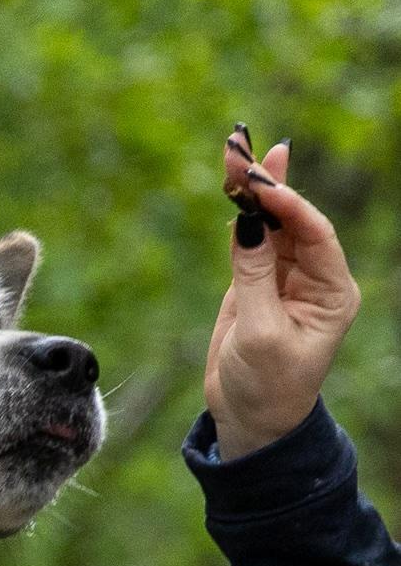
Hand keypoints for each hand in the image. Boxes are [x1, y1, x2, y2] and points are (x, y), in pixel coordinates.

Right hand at [205, 136, 361, 459]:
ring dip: (250, 190)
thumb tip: (246, 223)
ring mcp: (284, 279)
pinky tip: (233, 184)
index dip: (288, 205)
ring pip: (268, 224)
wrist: (249, 420)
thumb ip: (254, 277)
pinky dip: (239, 213)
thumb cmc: (266, 385)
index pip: (314, 235)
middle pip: (293, 220)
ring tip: (233, 150)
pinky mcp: (254, 285)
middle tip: (243, 145)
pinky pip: (248, 240)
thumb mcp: (261, 333)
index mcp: (332, 293)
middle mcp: (314, 279)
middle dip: (269, 183)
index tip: (259, 183)